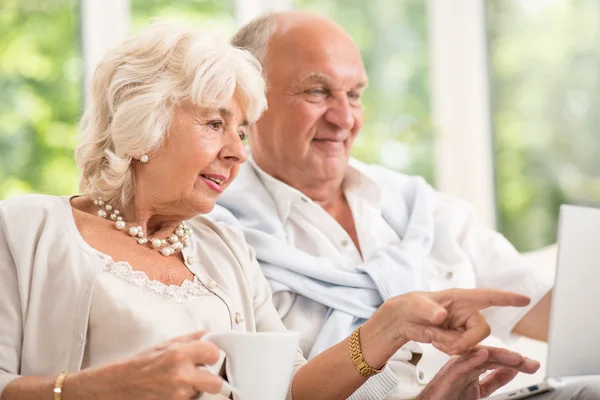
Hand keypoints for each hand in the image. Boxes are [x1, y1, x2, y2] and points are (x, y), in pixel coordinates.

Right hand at [70, 331, 223, 399]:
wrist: (117, 386)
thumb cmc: (138, 366)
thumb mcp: (165, 344)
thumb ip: (191, 339)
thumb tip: (209, 335)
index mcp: (179, 354)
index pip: (215, 353)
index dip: (212, 354)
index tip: (207, 356)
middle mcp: (180, 376)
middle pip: (216, 382)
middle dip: (211, 378)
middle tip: (201, 374)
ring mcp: (178, 395)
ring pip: (202, 393)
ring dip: (195, 388)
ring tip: (179, 381)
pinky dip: (185, 396)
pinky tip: (173, 390)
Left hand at [363, 288, 529, 360]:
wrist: (402, 321)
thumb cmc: (409, 305)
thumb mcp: (416, 305)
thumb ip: (428, 310)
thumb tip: (440, 315)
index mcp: (461, 298)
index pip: (489, 297)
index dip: (507, 298)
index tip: (525, 299)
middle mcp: (466, 312)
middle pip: (482, 331)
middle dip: (464, 340)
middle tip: (439, 339)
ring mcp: (464, 326)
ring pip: (472, 344)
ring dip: (452, 345)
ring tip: (433, 335)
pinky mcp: (459, 338)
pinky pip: (463, 350)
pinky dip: (448, 349)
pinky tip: (436, 340)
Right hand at [417, 346, 539, 399]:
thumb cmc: (449, 397)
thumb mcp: (479, 389)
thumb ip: (494, 380)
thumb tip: (512, 370)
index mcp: (473, 366)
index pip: (497, 360)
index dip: (515, 362)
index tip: (532, 365)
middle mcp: (465, 364)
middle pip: (490, 355)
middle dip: (511, 358)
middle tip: (529, 363)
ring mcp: (456, 368)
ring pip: (478, 357)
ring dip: (498, 355)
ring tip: (515, 357)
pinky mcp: (448, 376)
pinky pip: (461, 366)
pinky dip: (472, 359)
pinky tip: (483, 355)